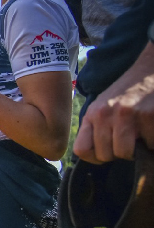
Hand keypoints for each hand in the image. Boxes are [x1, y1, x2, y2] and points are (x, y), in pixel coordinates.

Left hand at [74, 43, 153, 162]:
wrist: (150, 70)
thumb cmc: (128, 93)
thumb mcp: (105, 107)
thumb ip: (98, 128)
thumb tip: (98, 156)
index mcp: (92, 114)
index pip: (81, 150)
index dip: (96, 157)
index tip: (108, 152)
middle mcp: (105, 114)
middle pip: (105, 155)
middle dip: (120, 153)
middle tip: (130, 140)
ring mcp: (126, 115)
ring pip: (125, 153)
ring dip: (137, 150)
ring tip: (141, 136)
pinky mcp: (148, 116)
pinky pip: (149, 145)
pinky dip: (153, 141)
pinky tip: (152, 127)